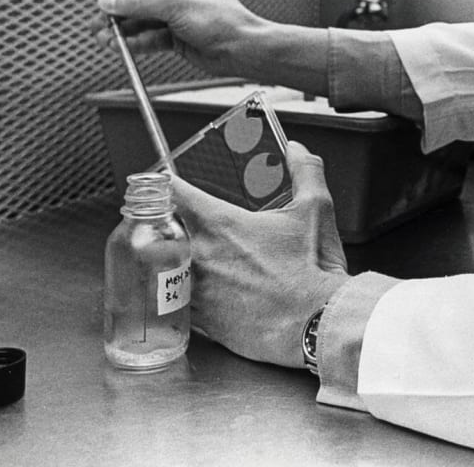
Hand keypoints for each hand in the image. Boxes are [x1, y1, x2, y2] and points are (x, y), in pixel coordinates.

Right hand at [89, 0, 267, 78]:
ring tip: (104, 36)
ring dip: (123, 29)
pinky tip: (121, 46)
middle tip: (97, 19)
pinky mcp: (176, 34)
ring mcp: (177, 13)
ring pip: (142, 19)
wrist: (241, 49)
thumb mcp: (175, 6)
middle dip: (116, 10)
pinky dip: (135, 42)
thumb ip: (137, 3)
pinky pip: (149, 36)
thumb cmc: (224, 20)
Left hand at [170, 139, 349, 367]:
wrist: (317, 322)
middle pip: (156, 232)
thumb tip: (297, 150)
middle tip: (168, 221)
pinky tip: (195, 293)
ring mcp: (197, 291)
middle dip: (160, 224)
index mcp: (221, 225)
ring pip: (160, 271)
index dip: (164, 183)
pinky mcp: (202, 321)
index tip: (163, 182)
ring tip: (176, 259)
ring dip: (166, 262)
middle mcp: (201, 257)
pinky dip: (180, 297)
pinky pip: (176, 305)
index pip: (174, 193)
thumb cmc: (313, 270)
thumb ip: (305, 172)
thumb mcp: (316, 210)